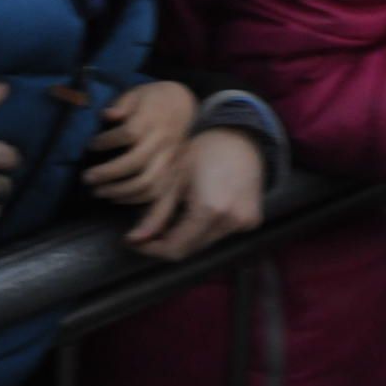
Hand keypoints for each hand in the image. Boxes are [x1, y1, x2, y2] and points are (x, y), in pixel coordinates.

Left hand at [85, 80, 197, 204]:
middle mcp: (162, 140)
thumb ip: (120, 105)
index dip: (107, 141)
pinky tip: (117, 198)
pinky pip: (157, 192)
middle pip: (136, 162)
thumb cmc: (153, 99)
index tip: (91, 144)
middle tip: (87, 178)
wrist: (184, 104)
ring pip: (148, 182)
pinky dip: (135, 199)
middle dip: (108, 173)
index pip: (129, 133)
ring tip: (98, 191)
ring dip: (120, 191)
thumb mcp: (136, 94)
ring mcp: (169, 157)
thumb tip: (106, 115)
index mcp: (152, 119)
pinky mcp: (172, 170)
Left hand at [129, 127, 266, 259]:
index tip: (134, 241)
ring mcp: (245, 223)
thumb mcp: (174, 179)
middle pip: (190, 249)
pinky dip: (203, 230)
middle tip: (147, 231)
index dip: (152, 249)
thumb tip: (134, 240)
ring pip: (204, 244)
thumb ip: (155, 215)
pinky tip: (194, 212)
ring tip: (170, 218)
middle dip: (167, 243)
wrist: (240, 136)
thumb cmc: (203, 151)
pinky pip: (219, 235)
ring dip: (185, 237)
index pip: (175, 248)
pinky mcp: (252, 221)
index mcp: (210, 210)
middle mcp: (231, 222)